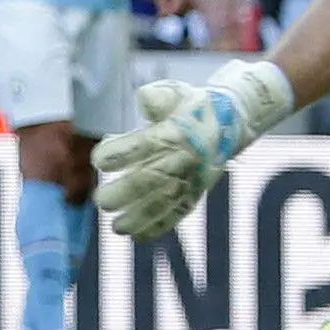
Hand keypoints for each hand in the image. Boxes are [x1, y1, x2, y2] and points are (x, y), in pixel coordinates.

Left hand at [93, 63, 295, 241]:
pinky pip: (178, 212)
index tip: (98, 159)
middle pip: (152, 178)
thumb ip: (160, 96)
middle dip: (125, 192)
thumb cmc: (193, 107)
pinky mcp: (196, 192)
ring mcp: (192, 178)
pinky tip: (136, 236)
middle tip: (102, 201)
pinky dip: (158, 226)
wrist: (230, 122)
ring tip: (115, 227)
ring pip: (164, 201)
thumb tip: (143, 98)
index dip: (121, 152)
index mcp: (178, 131)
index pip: (146, 143)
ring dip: (139, 217)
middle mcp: (186, 158)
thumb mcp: (178, 93)